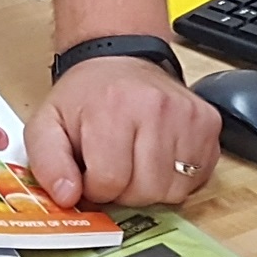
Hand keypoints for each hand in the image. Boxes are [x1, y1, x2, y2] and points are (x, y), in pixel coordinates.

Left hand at [25, 55, 222, 208]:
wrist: (121, 59)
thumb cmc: (87, 96)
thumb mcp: (48, 124)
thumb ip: (47, 163)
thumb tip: (67, 197)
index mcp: (112, 109)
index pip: (110, 183)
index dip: (96, 187)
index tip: (91, 170)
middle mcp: (156, 108)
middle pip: (145, 191)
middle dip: (125, 190)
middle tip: (115, 165)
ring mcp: (187, 115)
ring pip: (174, 190)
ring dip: (152, 186)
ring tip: (137, 159)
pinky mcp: (208, 123)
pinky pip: (199, 177)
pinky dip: (178, 177)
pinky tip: (160, 155)